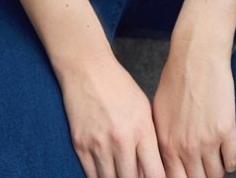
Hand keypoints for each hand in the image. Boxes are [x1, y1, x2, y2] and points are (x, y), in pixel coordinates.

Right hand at [57, 46, 165, 177]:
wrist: (87, 68)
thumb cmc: (119, 86)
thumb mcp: (143, 109)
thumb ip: (149, 141)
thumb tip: (150, 170)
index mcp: (142, 129)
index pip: (155, 173)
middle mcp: (121, 139)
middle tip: (136, 177)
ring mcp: (99, 144)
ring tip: (121, 175)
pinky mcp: (80, 144)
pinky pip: (91, 176)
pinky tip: (106, 174)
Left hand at [151, 38, 235, 176]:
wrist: (197, 56)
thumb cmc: (176, 78)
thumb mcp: (159, 111)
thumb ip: (162, 139)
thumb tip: (164, 159)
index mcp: (166, 144)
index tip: (189, 173)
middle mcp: (185, 148)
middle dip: (200, 176)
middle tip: (203, 168)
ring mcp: (207, 141)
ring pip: (215, 176)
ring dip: (216, 170)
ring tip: (215, 160)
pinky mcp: (226, 131)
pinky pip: (231, 162)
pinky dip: (230, 161)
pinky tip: (226, 152)